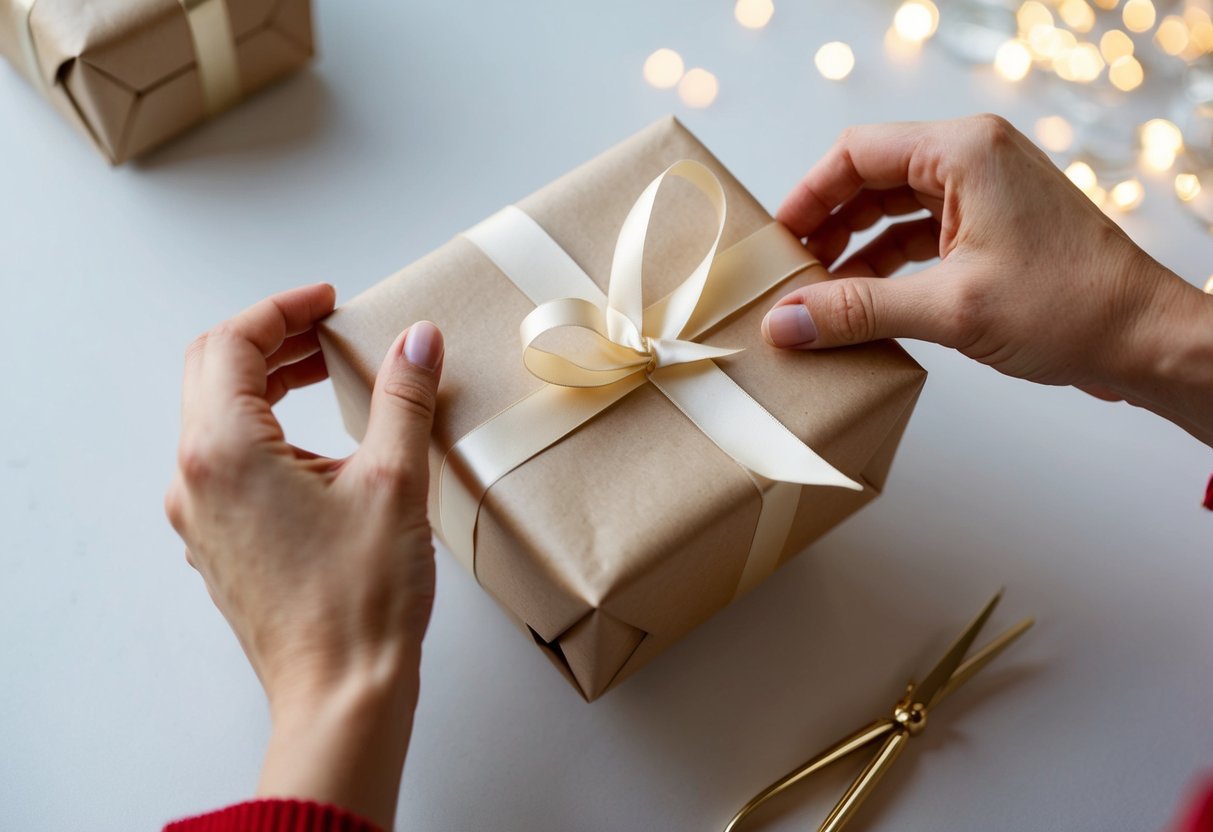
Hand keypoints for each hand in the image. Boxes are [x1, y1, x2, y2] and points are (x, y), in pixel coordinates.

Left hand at [165, 283, 444, 828]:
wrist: (340, 694)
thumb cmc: (360, 600)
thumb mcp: (394, 481)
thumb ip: (402, 398)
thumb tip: (418, 341)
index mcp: (225, 450)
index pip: (233, 343)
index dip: (284, 309)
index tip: (330, 302)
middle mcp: (195, 479)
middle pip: (215, 373)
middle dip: (273, 340)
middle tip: (331, 331)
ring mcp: (200, 516)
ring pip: (218, 419)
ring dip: (267, 385)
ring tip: (328, 377)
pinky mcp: (219, 544)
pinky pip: (226, 463)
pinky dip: (264, 431)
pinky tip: (317, 446)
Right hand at [763, 114, 1212, 445]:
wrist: (1144, 340)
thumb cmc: (1070, 308)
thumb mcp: (948, 309)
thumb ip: (857, 311)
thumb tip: (784, 322)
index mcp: (965, 151)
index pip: (856, 152)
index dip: (807, 196)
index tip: (776, 241)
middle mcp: (974, 160)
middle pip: (871, 178)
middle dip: (826, 225)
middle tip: (789, 271)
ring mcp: (986, 194)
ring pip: (893, 209)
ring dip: (854, 249)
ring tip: (817, 293)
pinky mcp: (993, 229)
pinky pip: (921, 235)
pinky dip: (887, 265)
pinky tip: (861, 301)